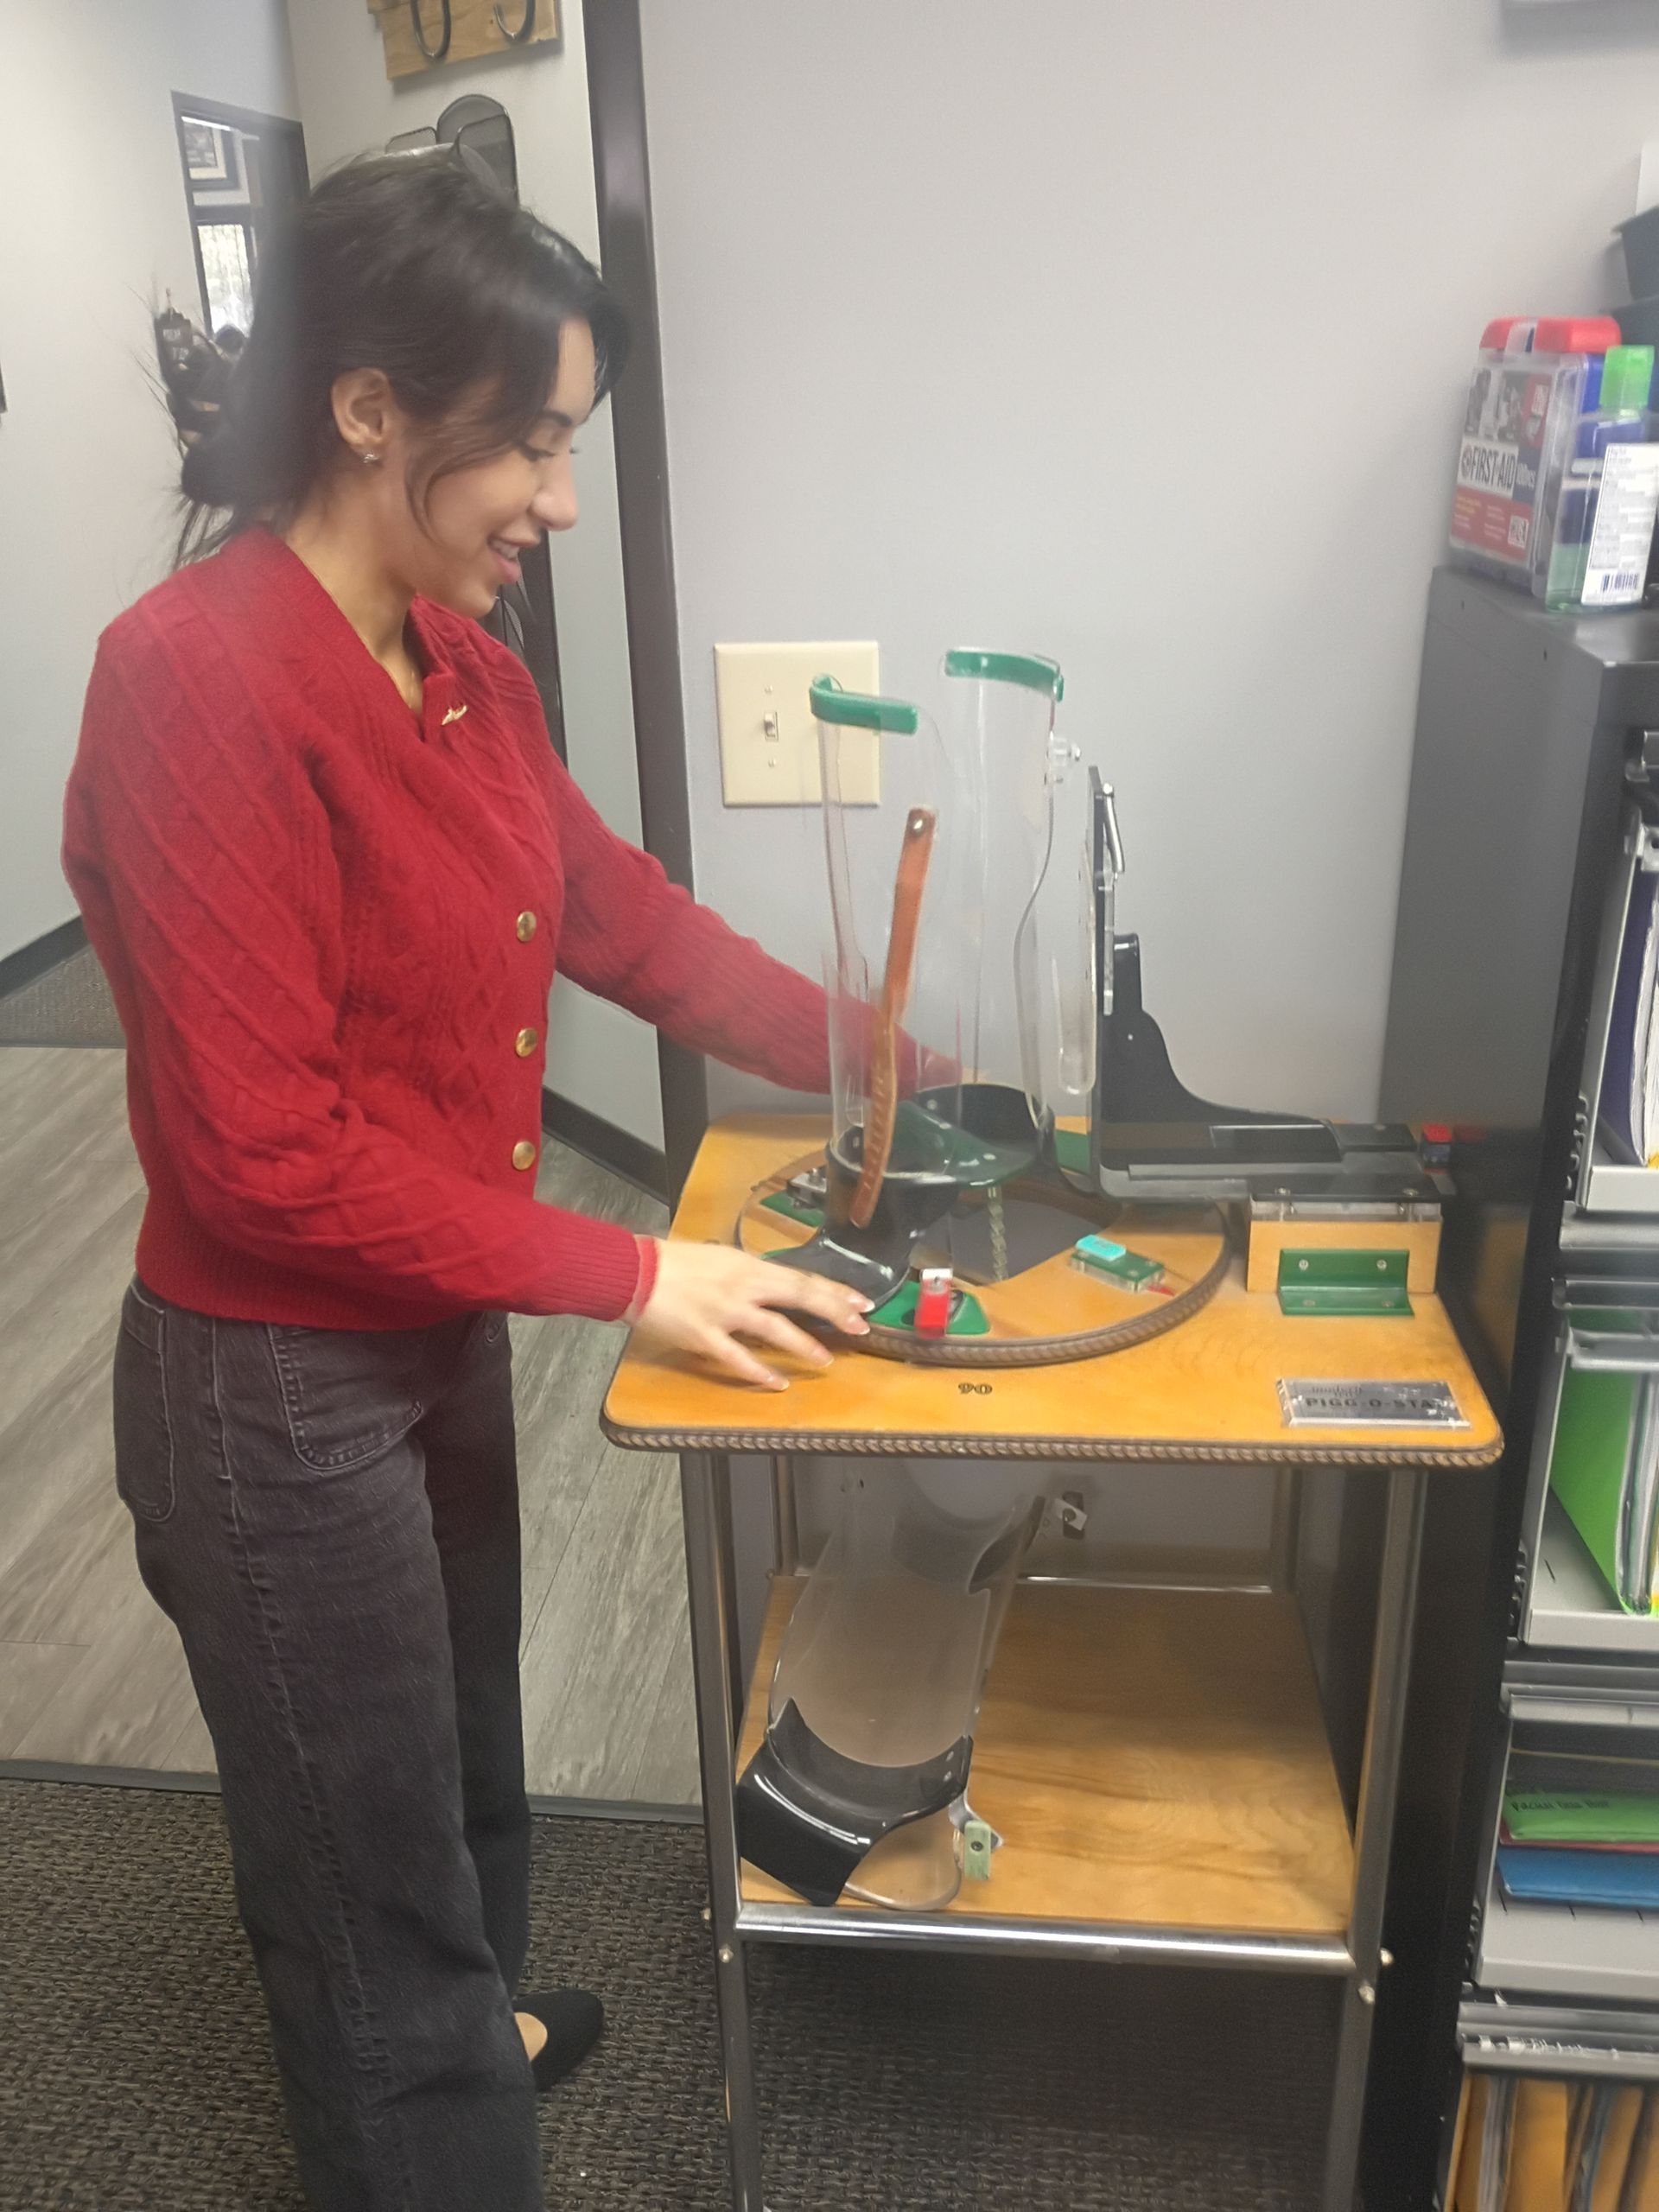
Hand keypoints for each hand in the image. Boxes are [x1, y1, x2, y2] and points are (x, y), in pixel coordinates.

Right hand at [630, 1241, 872, 1389]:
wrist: (635, 1272)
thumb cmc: (674, 1262)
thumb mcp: (720, 1259)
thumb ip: (748, 1274)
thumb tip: (772, 1287)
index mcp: (748, 1265)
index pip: (802, 1277)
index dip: (835, 1291)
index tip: (862, 1301)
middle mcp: (743, 1286)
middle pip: (800, 1296)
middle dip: (835, 1311)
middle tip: (861, 1327)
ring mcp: (725, 1312)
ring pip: (775, 1328)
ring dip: (804, 1344)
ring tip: (826, 1360)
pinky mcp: (705, 1336)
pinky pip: (738, 1358)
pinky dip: (760, 1372)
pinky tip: (778, 1382)